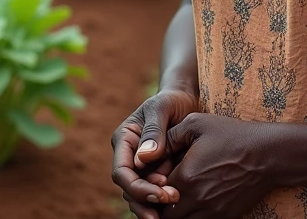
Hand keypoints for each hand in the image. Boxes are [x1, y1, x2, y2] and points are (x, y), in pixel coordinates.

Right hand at [111, 88, 199, 218]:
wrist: (185, 101)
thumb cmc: (171, 100)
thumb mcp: (162, 107)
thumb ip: (153, 130)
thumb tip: (143, 158)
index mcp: (124, 140)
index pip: (121, 172)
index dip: (137, 188)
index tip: (160, 193)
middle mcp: (129, 156)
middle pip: (129, 189)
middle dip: (147, 200)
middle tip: (171, 200)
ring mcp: (142, 167)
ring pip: (140, 196)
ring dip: (155, 204)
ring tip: (175, 203)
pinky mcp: (157, 173)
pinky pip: (155, 192)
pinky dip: (163, 201)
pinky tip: (177, 205)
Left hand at [162, 113, 272, 218]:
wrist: (268, 154)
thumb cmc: (232, 134)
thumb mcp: (197, 123)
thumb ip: (169, 135)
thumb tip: (151, 148)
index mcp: (186, 177)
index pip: (155, 192)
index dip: (151, 187)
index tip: (156, 178)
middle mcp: (196, 199)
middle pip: (166, 214)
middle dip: (161, 204)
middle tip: (163, 191)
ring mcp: (212, 211)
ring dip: (177, 213)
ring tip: (178, 197)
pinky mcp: (226, 217)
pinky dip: (194, 216)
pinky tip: (197, 202)